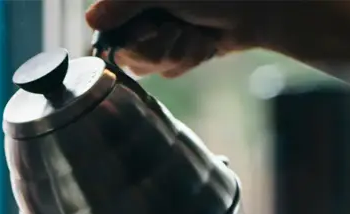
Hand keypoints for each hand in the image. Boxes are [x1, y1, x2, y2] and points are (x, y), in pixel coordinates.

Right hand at [85, 1, 260, 77]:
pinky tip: (204, 42)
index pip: (108, 30)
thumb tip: (90, 19)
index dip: (129, 39)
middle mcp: (143, 14)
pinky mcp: (177, 50)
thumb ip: (124, 3)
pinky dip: (190, 57)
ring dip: (178, 53)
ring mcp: (161, 34)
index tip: (151, 28)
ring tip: (196, 34)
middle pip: (127, 55)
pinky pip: (170, 70)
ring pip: (150, 66)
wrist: (260, 8)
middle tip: (178, 29)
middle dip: (158, 49)